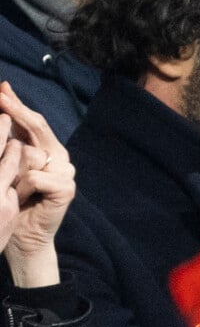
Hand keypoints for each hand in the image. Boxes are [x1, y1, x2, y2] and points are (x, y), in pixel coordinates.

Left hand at [0, 83, 75, 286]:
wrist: (24, 238)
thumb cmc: (12, 203)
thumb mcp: (6, 168)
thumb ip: (8, 142)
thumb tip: (0, 104)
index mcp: (46, 148)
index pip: (31, 120)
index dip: (16, 104)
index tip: (1, 88)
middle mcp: (59, 155)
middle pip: (38, 126)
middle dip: (17, 111)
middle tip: (0, 98)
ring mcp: (66, 171)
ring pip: (30, 155)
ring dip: (12, 173)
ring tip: (12, 191)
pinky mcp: (66, 188)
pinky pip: (35, 177)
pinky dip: (22, 189)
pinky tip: (23, 200)